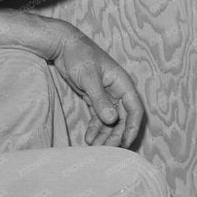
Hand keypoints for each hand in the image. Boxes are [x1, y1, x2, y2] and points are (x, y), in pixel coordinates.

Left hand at [50, 22, 145, 147]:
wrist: (63, 46)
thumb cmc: (79, 56)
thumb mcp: (89, 77)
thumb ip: (100, 99)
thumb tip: (112, 119)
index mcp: (122, 83)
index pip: (134, 109)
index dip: (132, 127)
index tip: (125, 143)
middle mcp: (117, 90)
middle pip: (123, 118)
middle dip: (116, 135)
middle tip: (105, 150)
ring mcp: (106, 95)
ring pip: (110, 120)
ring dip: (105, 135)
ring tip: (94, 148)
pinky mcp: (94, 98)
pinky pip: (99, 117)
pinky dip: (96, 128)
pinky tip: (89, 138)